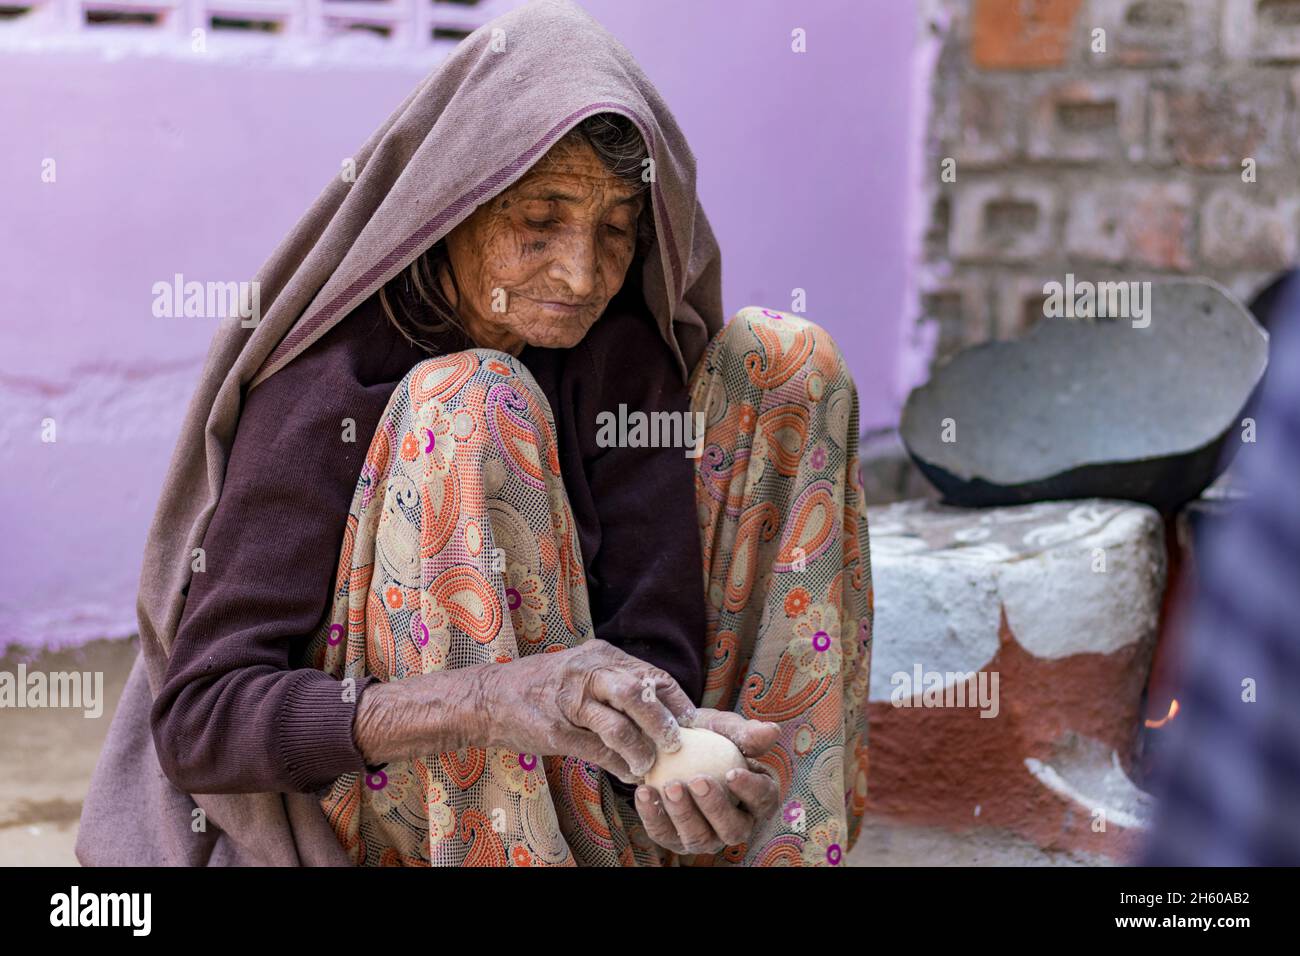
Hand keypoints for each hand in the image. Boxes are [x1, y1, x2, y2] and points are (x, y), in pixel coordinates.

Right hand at [474, 638, 694, 782]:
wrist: (490, 698)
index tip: (691, 723)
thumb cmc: (544, 686)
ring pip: (617, 725)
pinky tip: (628, 773)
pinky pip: (596, 750)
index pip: (651, 675)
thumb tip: (662, 709)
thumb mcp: (583, 670)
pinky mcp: (556, 730)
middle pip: (637, 693)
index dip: (675, 701)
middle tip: (676, 744)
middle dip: (662, 722)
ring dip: (640, 749)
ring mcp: (570, 701)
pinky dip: (617, 764)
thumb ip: (617, 683)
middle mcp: (587, 673)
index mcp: (601, 655)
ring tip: (649, 765)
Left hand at [633, 707, 780, 856]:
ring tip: (670, 786)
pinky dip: (653, 815)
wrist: (667, 743)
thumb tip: (771, 731)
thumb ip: (744, 732)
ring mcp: (705, 837)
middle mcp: (734, 825)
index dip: (750, 790)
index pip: (764, 800)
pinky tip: (644, 792)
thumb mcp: (722, 728)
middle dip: (715, 808)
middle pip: (733, 829)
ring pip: (699, 838)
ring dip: (684, 815)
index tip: (731, 773)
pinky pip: (664, 834)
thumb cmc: (705, 736)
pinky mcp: (674, 839)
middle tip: (698, 780)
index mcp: (756, 798)